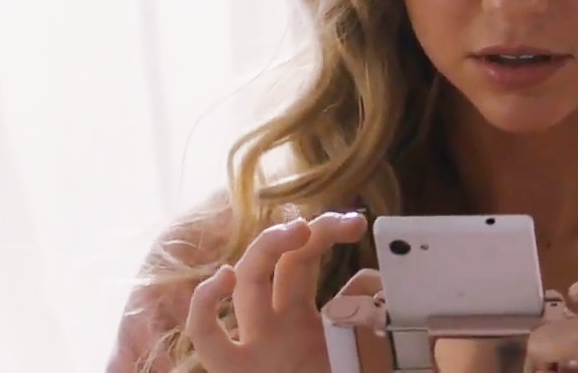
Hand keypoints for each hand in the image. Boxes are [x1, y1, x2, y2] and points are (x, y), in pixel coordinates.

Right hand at [185, 211, 369, 372]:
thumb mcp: (366, 346)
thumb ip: (367, 310)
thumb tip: (373, 278)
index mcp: (302, 322)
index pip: (302, 261)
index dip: (324, 232)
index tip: (355, 221)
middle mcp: (275, 329)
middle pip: (274, 264)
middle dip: (297, 233)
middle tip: (333, 222)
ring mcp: (258, 347)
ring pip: (248, 286)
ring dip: (265, 250)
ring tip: (295, 230)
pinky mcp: (237, 372)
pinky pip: (207, 338)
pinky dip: (204, 307)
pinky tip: (224, 280)